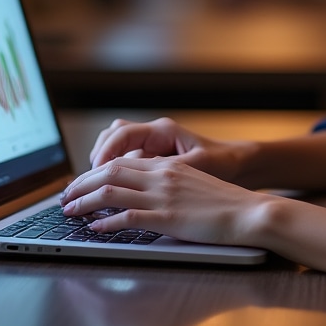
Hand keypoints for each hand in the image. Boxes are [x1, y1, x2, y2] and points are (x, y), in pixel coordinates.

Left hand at [60, 155, 268, 246]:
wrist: (248, 211)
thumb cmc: (223, 203)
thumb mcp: (191, 183)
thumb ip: (165, 183)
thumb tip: (138, 195)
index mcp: (166, 166)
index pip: (120, 161)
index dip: (93, 172)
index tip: (80, 183)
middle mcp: (161, 176)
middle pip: (109, 172)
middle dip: (81, 184)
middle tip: (65, 197)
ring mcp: (163, 197)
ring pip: (112, 192)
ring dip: (86, 201)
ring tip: (70, 211)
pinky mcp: (168, 219)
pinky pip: (129, 218)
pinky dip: (108, 223)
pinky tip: (96, 228)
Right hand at [88, 117, 249, 183]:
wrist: (240, 165)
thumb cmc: (223, 162)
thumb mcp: (199, 165)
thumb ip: (170, 169)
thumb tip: (145, 178)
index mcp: (163, 132)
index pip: (121, 134)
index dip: (104, 153)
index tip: (95, 174)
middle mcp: (155, 136)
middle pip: (112, 138)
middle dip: (96, 161)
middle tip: (84, 187)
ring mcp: (154, 148)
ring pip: (117, 150)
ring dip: (104, 167)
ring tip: (95, 190)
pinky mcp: (155, 162)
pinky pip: (128, 163)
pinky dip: (116, 175)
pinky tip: (113, 193)